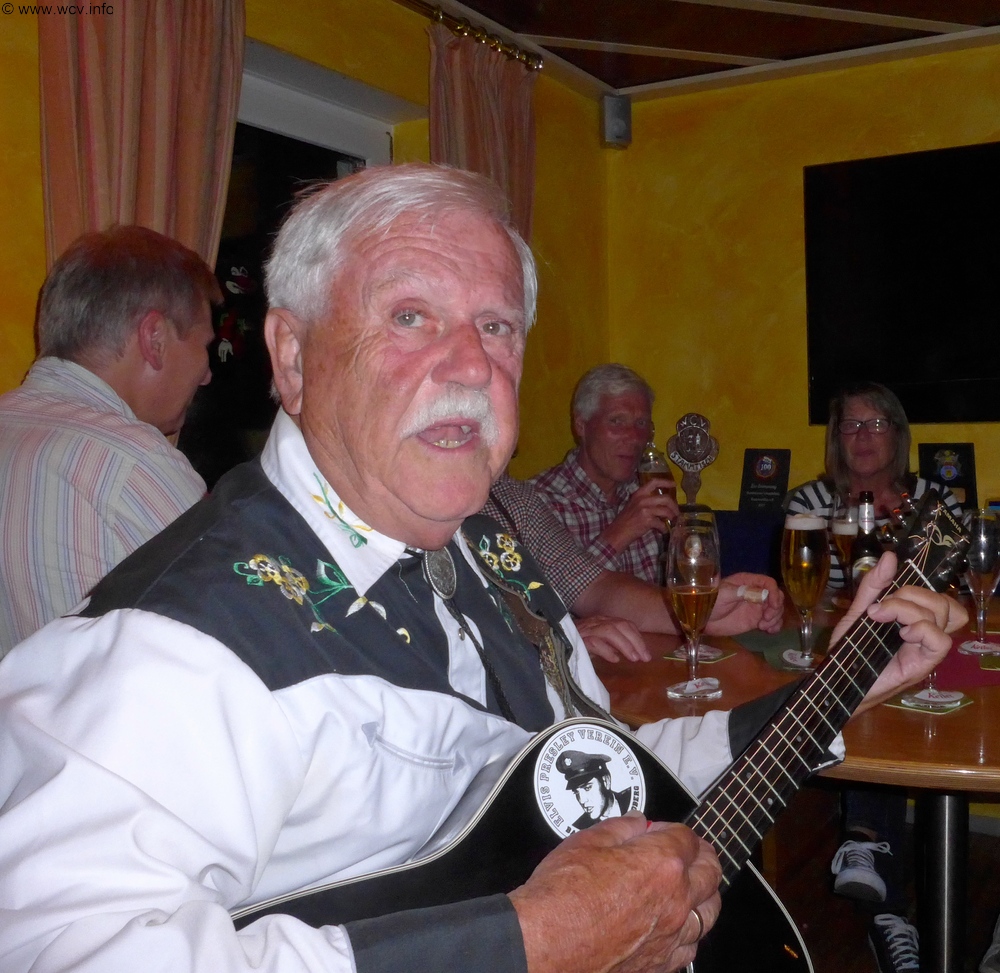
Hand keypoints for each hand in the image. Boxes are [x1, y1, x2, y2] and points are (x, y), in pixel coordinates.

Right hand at [509, 812, 721, 972]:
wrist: (547, 943)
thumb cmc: (562, 895)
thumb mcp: (586, 842)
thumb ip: (619, 828)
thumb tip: (636, 822)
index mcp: (662, 864)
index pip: (687, 838)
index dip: (674, 829)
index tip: (662, 830)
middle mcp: (675, 900)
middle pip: (710, 873)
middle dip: (702, 857)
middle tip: (691, 851)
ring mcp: (671, 936)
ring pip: (708, 913)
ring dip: (704, 894)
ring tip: (693, 887)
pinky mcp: (660, 964)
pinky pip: (691, 947)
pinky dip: (689, 932)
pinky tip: (678, 926)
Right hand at [574, 615, 652, 662]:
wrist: (551, 639)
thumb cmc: (576, 643)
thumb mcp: (597, 642)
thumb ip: (612, 644)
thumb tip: (631, 654)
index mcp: (602, 621)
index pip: (624, 624)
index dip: (637, 638)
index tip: (646, 654)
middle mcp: (595, 622)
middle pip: (620, 626)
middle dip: (635, 642)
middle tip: (644, 659)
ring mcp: (586, 629)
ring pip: (609, 631)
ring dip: (624, 645)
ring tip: (633, 659)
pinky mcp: (576, 639)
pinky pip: (593, 642)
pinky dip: (606, 650)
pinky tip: (614, 659)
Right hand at [596, 481, 679, 555]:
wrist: (617, 532)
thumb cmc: (625, 520)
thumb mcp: (633, 505)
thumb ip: (645, 501)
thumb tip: (661, 503)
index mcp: (638, 494)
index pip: (654, 482)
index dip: (665, 482)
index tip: (674, 484)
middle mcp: (642, 500)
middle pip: (666, 498)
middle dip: (674, 506)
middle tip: (676, 512)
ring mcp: (645, 510)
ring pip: (666, 511)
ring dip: (672, 517)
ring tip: (673, 521)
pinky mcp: (647, 521)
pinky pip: (662, 524)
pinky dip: (664, 529)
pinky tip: (663, 531)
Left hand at [705, 573, 783, 635]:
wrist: (704, 620)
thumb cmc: (711, 602)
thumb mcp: (724, 595)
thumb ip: (742, 592)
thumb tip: (762, 593)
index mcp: (748, 582)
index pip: (769, 583)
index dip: (774, 593)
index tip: (772, 606)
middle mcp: (755, 592)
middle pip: (777, 596)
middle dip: (775, 608)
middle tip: (766, 619)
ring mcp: (757, 607)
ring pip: (777, 609)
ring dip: (775, 618)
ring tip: (763, 627)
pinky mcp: (756, 619)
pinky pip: (772, 621)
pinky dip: (775, 625)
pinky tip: (769, 631)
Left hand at [832, 552, 966, 713]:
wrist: (838, 680)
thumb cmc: (851, 650)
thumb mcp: (858, 611)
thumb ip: (874, 586)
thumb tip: (891, 556)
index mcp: (913, 619)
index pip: (939, 595)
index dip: (918, 585)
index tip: (883, 593)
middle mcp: (925, 632)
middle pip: (940, 601)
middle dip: (907, 595)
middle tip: (879, 609)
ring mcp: (926, 648)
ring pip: (941, 615)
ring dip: (908, 610)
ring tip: (882, 619)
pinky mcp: (924, 664)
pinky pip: (940, 641)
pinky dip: (921, 630)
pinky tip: (901, 635)